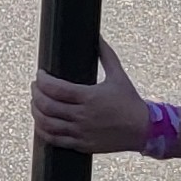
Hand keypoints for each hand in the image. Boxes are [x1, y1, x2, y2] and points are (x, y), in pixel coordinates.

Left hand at [30, 39, 151, 153]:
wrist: (144, 130)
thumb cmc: (130, 101)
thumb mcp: (119, 75)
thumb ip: (106, 54)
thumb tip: (97, 35)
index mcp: (89, 97)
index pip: (55, 88)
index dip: (42, 80)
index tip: (40, 74)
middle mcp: (83, 115)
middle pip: (47, 105)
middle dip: (36, 93)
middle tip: (35, 86)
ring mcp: (82, 132)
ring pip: (47, 123)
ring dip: (36, 112)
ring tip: (35, 102)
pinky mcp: (83, 145)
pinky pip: (55, 140)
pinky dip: (43, 131)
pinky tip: (41, 122)